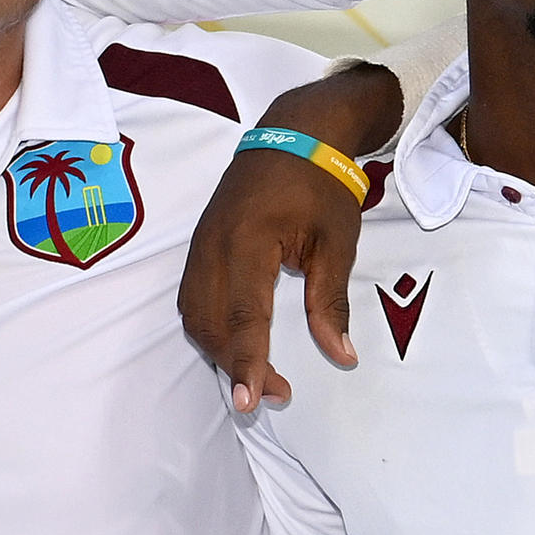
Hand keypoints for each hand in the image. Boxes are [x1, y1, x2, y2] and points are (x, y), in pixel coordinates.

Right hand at [182, 64, 401, 409]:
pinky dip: (209, 329)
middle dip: (235, 365)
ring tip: (258, 376)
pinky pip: (192, 298)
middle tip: (274, 394)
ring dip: (219, 351)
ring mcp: (199, 244)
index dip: (247, 361)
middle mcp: (212, 244)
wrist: (292, 135)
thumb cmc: (319, 186)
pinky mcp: (199, 246)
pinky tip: (235, 346)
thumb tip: (342, 355)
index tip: (254, 399)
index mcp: (247, 240)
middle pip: (208, 322)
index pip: (243, 315)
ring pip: (193, 314)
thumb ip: (332, 303)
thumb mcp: (338, 243)